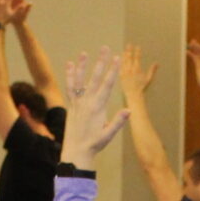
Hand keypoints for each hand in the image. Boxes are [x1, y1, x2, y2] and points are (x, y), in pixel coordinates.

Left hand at [60, 47, 129, 168]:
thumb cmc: (94, 144)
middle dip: (101, 62)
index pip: (107, 85)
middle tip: (105, 48)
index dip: (113, 71)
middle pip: (95, 78)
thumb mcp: (108, 135)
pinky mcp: (71, 106)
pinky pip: (70, 88)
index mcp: (98, 108)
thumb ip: (118, 122)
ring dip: (83, 66)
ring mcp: (78, 103)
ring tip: (85, 53)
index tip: (117, 58)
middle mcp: (87, 103)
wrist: (76, 152)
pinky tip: (70, 65)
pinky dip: (70, 76)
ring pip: (80, 81)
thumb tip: (129, 110)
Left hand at [118, 43, 156, 99]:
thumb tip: (157, 63)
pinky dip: (120, 61)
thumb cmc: (141, 87)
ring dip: (124, 54)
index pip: (137, 58)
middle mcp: (130, 70)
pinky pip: (120, 67)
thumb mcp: (148, 78)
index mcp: (137, 69)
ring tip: (125, 49)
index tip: (137, 46)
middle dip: (129, 50)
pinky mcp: (120, 75)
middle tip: (129, 44)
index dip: (137, 51)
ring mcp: (125, 72)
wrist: (133, 94)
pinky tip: (119, 58)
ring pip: (124, 61)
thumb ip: (152, 70)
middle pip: (129, 58)